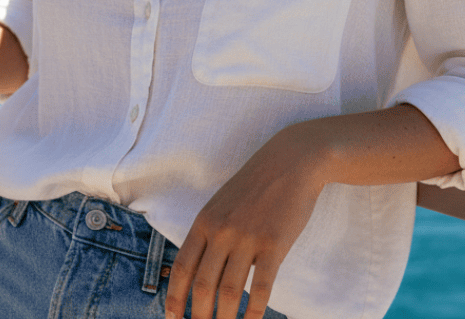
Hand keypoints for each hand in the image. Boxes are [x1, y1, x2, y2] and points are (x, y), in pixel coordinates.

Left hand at [165, 123, 326, 318]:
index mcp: (204, 221)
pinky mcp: (273, 244)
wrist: (289, 161)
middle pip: (202, 286)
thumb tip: (199, 275)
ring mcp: (247, 237)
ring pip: (229, 292)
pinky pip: (261, 288)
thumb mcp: (222, 204)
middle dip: (199, 317)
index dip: (175, 298)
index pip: (181, 267)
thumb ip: (209, 235)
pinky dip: (254, 312)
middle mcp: (221, 230)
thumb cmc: (255, 185)